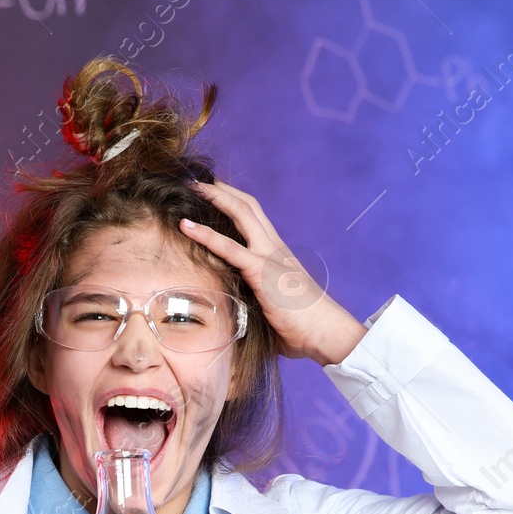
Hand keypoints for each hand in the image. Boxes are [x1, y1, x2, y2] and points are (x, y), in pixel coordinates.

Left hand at [179, 178, 366, 365]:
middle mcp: (275, 248)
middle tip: (198, 180)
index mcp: (278, 255)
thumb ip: (259, 302)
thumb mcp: (277, 309)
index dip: (233, 201)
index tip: (214, 193)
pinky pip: (229, 247)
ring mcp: (269, 256)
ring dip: (214, 197)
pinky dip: (205, 234)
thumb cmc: (304, 328)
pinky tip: (185, 226)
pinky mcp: (261, 271)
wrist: (326, 333)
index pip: (255, 217)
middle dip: (221, 189)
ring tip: (190, 187)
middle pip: (247, 205)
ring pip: (241, 213)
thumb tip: (243, 316)